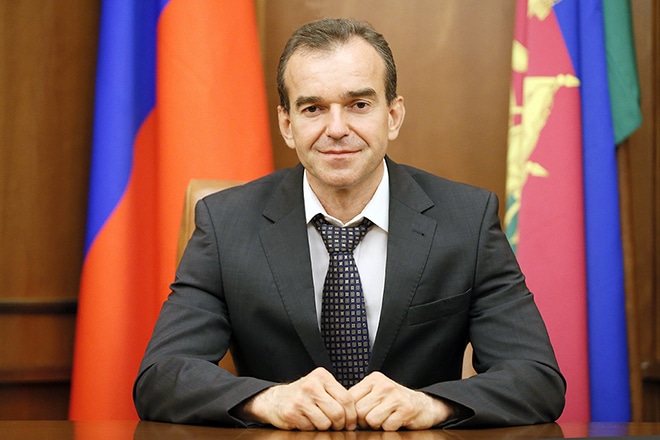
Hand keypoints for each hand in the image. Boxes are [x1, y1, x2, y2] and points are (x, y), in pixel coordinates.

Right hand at [238, 367, 356, 430]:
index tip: (351, 423)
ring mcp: (300, 398)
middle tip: (336, 426)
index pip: (347, 398)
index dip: (352, 415)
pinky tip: (305, 420)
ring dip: (324, 427)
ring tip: (318, 420)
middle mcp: (311, 385)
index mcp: (322, 376)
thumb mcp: (321, 387)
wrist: (275, 399)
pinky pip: (311, 428)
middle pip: (338, 413)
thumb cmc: (304, 394)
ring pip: (325, 423)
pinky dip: (311, 428)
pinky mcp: (291, 412)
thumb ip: (337, 395)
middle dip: (339, 424)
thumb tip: (355, 416)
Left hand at [349, 372, 454, 430]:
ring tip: (386, 418)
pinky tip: (396, 420)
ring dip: (378, 424)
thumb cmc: (395, 402)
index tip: (358, 418)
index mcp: (373, 379)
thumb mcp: (375, 393)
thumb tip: (340, 411)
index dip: (352, 413)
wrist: (423, 405)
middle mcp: (383, 384)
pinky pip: (387, 426)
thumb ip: (359, 398)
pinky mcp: (406, 408)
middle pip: (359, 411)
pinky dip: (390, 427)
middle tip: (376, 418)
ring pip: (371, 419)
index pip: (350, 399)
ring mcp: (395, 395)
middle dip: (365, 420)